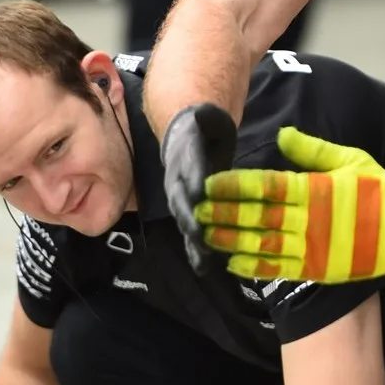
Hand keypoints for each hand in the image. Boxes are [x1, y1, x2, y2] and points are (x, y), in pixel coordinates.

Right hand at [162, 103, 239, 275]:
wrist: (184, 137)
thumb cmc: (203, 126)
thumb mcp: (206, 118)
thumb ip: (204, 119)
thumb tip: (200, 114)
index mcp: (185, 155)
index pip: (190, 167)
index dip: (195, 179)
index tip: (201, 193)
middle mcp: (178, 180)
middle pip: (182, 201)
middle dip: (190, 218)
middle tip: (200, 235)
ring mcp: (181, 198)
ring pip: (185, 221)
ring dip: (193, 241)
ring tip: (202, 262)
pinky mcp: (190, 210)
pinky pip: (191, 231)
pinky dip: (196, 250)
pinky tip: (204, 269)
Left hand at [195, 128, 384, 281]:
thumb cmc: (379, 190)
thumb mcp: (349, 159)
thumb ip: (313, 150)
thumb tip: (283, 134)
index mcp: (315, 188)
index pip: (266, 185)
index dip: (235, 186)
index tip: (211, 183)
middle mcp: (310, 218)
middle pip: (257, 216)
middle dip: (225, 213)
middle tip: (197, 210)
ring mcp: (314, 246)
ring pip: (263, 243)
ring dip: (232, 240)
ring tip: (207, 235)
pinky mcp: (319, 268)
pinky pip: (280, 268)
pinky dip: (255, 265)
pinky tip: (233, 262)